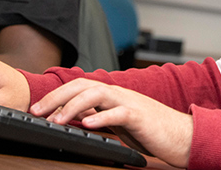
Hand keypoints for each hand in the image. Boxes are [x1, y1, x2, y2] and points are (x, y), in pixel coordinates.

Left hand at [29, 79, 192, 167]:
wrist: (183, 135)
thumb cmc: (153, 131)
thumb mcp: (120, 124)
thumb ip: (101, 117)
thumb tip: (76, 121)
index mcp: (113, 96)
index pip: (80, 87)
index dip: (57, 95)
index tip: (38, 109)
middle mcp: (119, 94)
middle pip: (83, 85)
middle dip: (57, 97)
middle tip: (37, 111)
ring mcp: (130, 103)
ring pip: (97, 93)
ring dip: (73, 105)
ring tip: (57, 120)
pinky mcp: (141, 116)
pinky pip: (119, 112)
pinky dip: (101, 116)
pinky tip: (88, 124)